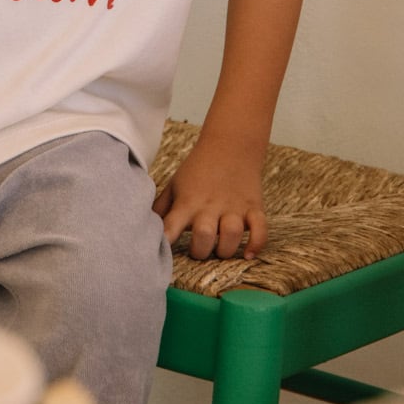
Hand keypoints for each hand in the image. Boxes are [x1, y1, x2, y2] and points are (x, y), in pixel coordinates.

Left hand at [152, 137, 265, 260]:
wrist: (230, 145)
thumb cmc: (197, 170)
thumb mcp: (175, 185)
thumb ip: (162, 208)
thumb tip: (143, 226)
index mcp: (187, 202)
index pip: (171, 226)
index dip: (165, 243)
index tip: (160, 258)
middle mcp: (210, 206)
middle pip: (204, 235)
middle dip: (200, 251)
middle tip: (199, 251)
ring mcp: (234, 207)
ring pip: (232, 234)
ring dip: (226, 249)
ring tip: (220, 250)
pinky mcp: (254, 207)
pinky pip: (260, 229)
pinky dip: (257, 244)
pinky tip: (249, 253)